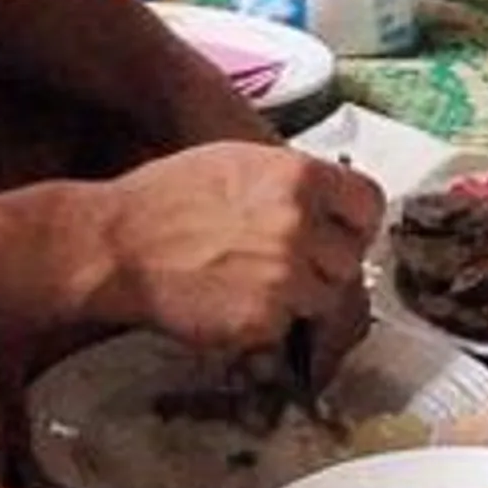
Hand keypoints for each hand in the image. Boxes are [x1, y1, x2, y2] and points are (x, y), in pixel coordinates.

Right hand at [90, 145, 381, 363]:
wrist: (118, 244)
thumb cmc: (168, 197)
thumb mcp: (238, 162)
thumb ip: (293, 181)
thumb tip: (332, 201)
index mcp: (299, 176)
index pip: (369, 204)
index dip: (353, 222)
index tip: (338, 232)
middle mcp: (300, 224)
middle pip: (350, 258)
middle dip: (325, 265)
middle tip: (287, 265)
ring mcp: (286, 275)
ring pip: (325, 297)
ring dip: (299, 297)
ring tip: (254, 284)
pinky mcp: (265, 319)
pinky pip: (289, 325)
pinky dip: (269, 322)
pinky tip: (234, 303)